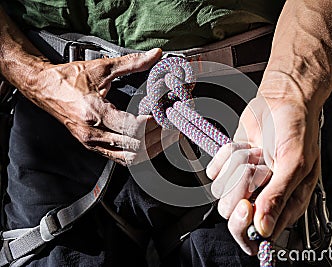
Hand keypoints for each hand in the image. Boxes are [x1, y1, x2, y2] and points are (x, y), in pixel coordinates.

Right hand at [28, 48, 177, 164]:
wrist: (43, 88)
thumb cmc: (68, 79)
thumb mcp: (102, 68)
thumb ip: (132, 62)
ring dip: (151, 151)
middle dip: (158, 139)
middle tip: (175, 130)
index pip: (131, 127)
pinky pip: (120, 158)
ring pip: (129, 158)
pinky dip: (138, 155)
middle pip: (134, 146)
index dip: (153, 126)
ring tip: (167, 140)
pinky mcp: (92, 146)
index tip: (167, 118)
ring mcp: (92, 143)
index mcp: (94, 112)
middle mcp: (93, 133)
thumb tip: (155, 55)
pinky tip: (151, 147)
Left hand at [207, 95, 320, 254]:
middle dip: (241, 186)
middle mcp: (264, 197)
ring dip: (239, 165)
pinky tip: (247, 146)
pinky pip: (215, 170)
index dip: (247, 221)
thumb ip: (279, 196)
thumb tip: (263, 228)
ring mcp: (245, 182)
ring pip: (222, 190)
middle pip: (233, 213)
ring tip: (258, 153)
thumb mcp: (295, 162)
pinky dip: (228, 154)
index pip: (258, 234)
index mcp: (287, 204)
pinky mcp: (231, 166)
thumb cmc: (296, 128)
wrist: (282, 99)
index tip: (247, 204)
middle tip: (257, 169)